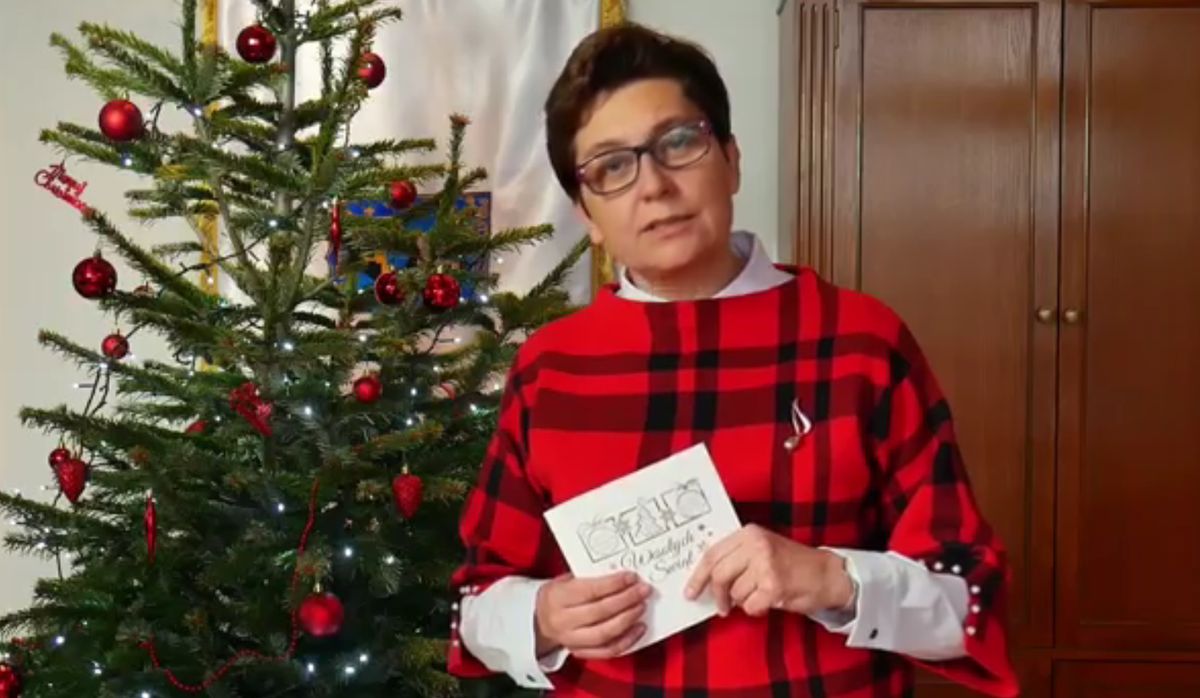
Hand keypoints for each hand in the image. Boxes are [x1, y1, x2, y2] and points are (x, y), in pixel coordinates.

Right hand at [534, 571, 652, 659]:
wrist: (538, 621)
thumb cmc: (556, 597)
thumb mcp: (563, 581)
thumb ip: (588, 577)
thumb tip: (619, 574)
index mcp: (556, 598)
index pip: (589, 591)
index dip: (613, 584)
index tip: (631, 577)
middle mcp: (562, 621)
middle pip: (600, 612)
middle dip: (626, 600)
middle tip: (642, 590)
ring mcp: (571, 640)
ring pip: (605, 633)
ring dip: (628, 619)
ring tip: (641, 606)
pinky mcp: (581, 653)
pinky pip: (607, 651)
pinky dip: (626, 641)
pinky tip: (638, 628)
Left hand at [683, 524, 853, 617]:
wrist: (827, 574)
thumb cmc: (791, 564)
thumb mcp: (761, 549)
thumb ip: (735, 557)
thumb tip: (704, 578)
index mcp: (749, 533)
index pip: (712, 553)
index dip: (698, 575)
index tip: (690, 591)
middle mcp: (756, 544)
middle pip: (719, 574)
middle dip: (718, 595)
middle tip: (722, 606)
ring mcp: (765, 564)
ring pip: (735, 593)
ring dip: (743, 602)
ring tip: (759, 595)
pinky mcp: (774, 585)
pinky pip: (750, 606)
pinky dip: (756, 610)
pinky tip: (768, 602)